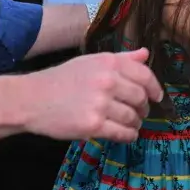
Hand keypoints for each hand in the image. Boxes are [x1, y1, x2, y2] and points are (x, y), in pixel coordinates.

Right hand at [19, 49, 162, 143]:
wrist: (32, 99)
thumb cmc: (62, 80)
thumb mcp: (91, 62)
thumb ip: (121, 59)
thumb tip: (146, 54)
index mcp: (108, 62)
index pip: (144, 75)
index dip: (154, 88)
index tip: (156, 97)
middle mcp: (107, 81)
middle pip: (140, 98)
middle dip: (144, 108)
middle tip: (140, 113)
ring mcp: (100, 104)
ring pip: (132, 117)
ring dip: (135, 123)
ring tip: (130, 124)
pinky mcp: (93, 125)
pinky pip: (122, 133)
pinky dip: (129, 135)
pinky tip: (127, 134)